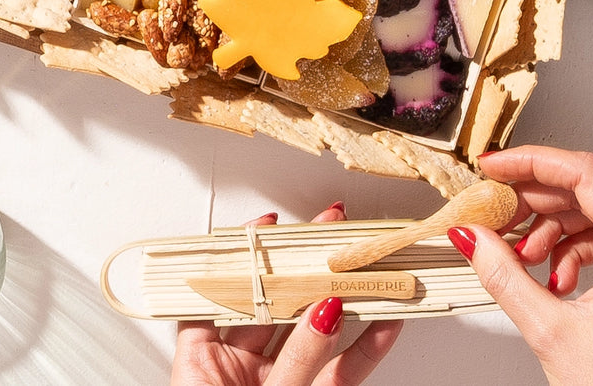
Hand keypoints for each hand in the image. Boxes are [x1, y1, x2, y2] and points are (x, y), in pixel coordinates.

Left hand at [170, 204, 402, 385]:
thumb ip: (295, 360)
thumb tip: (326, 312)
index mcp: (202, 358)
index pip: (221, 288)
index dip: (245, 254)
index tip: (271, 222)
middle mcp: (239, 367)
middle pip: (276, 303)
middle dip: (308, 268)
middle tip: (336, 232)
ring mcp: (278, 383)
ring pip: (315, 334)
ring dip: (347, 301)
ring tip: (373, 266)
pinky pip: (342, 373)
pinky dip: (368, 348)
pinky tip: (390, 321)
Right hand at [452, 145, 592, 385]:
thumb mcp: (552, 332)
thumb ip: (503, 276)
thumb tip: (469, 235)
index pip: (584, 174)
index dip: (532, 162)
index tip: (492, 166)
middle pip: (584, 191)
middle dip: (531, 202)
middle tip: (493, 213)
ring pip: (591, 215)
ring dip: (547, 229)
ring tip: (521, 257)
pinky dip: (567, 250)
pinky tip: (549, 278)